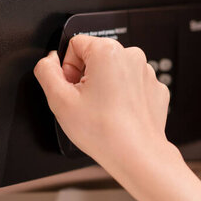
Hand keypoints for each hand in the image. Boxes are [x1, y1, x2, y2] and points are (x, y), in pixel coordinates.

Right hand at [34, 35, 176, 173]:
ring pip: (113, 71)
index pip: (74, 45)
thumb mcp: (58, 100)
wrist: (136, 155)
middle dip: (85, 77)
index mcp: (107, 51)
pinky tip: (117, 114)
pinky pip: (131, 85)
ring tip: (102, 112)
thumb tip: (48, 61)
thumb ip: (45, 71)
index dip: (67, 68)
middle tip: (85, 103)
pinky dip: (123, 96)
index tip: (72, 89)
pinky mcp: (155, 89)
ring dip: (104, 87)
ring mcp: (146, 73)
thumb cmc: (103, 132)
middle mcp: (131, 56)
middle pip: (95, 57)